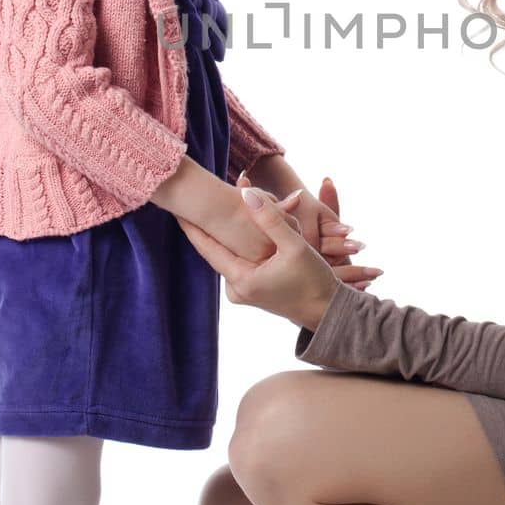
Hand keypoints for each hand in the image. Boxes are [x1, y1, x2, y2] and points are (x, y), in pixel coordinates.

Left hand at [178, 187, 370, 330]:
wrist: (328, 312)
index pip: (208, 248)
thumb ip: (271, 218)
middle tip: (200, 200)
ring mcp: (243, 290)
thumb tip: (247, 192)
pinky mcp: (252, 289)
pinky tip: (243, 226)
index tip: (176, 208)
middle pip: (217, 250)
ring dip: (228, 232)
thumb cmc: (314, 281)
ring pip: (230, 254)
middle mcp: (236, 289)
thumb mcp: (296, 247)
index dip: (192, 227)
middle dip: (212, 224)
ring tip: (221, 207)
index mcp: (242, 280)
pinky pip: (240, 260)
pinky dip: (241, 243)